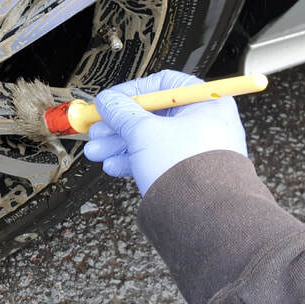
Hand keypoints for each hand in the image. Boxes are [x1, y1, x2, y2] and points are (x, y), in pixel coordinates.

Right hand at [83, 70, 246, 195]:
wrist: (205, 218)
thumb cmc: (189, 171)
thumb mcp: (144, 132)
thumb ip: (121, 112)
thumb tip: (108, 101)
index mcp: (205, 103)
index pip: (162, 85)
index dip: (130, 92)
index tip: (109, 101)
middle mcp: (206, 123)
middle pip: (152, 115)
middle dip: (118, 124)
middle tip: (98, 130)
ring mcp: (198, 149)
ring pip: (151, 139)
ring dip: (120, 144)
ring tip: (98, 152)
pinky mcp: (190, 171)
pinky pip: (158, 158)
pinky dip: (134, 160)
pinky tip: (114, 165)